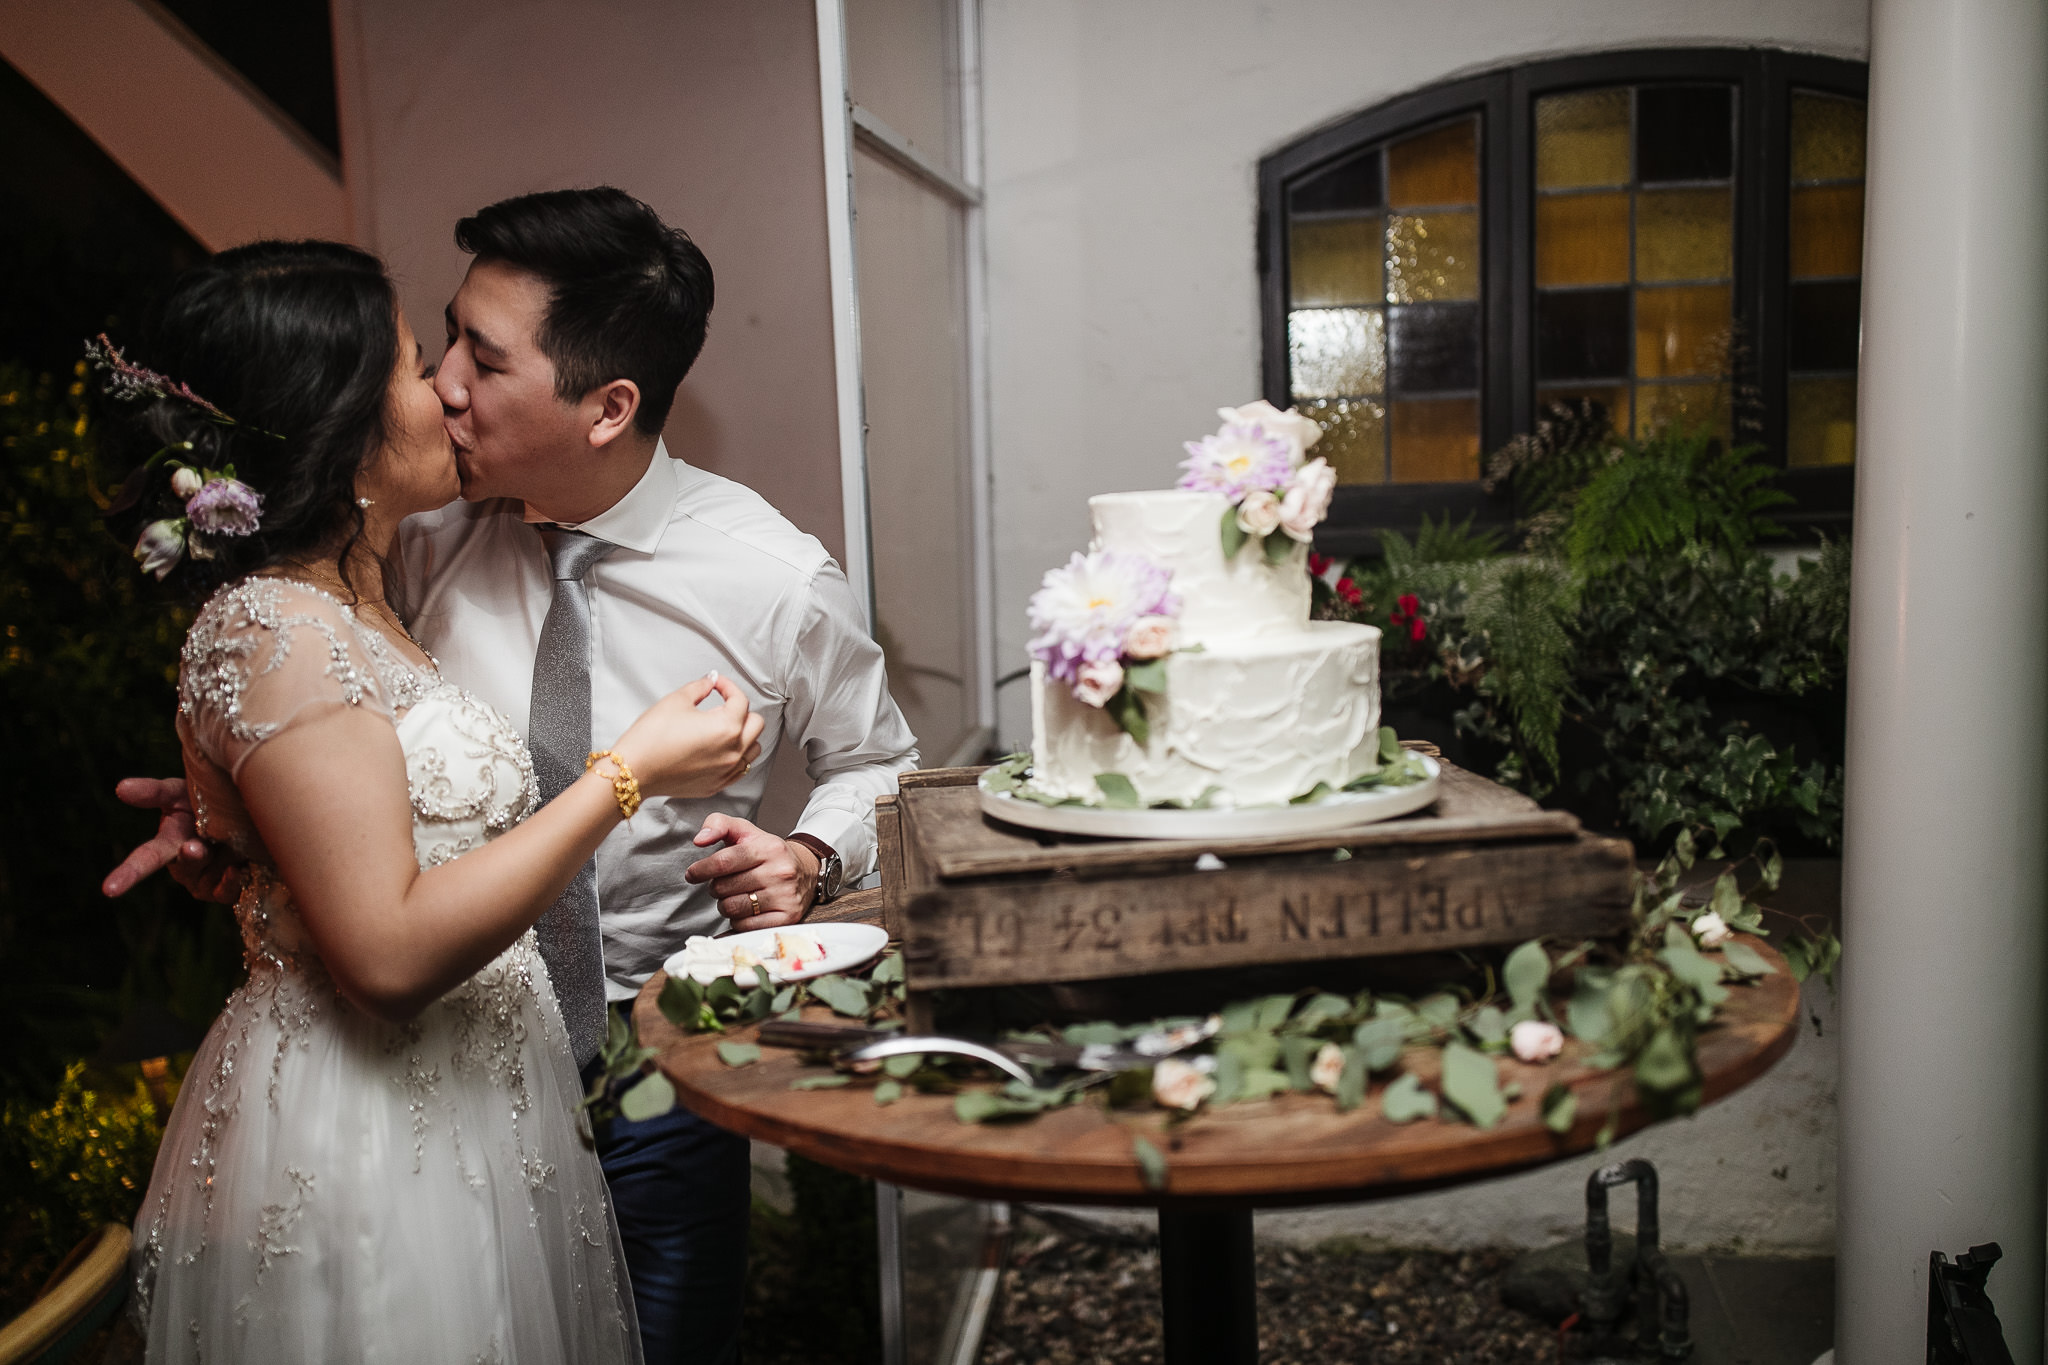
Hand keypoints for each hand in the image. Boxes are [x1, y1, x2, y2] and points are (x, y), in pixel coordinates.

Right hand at [102, 777, 245, 903]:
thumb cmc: (208, 802)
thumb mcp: (180, 793)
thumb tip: (121, 788)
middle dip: (190, 858)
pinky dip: (233, 881)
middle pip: (183, 867)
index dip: (127, 874)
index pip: (144, 859)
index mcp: (170, 844)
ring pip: (208, 878)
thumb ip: (154, 792)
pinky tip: (239, 869)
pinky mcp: (231, 889)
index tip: (108, 889)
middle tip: (193, 847)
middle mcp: (186, 866)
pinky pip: (229, 892)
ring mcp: (207, 880)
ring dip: (218, 863)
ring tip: (230, 850)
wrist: (249, 811)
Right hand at [613, 676, 764, 800]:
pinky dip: (736, 756)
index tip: (716, 684)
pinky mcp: (717, 785)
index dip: (727, 686)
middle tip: (721, 705)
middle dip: (741, 710)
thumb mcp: (676, 701)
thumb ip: (700, 687)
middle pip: (756, 724)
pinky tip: (720, 749)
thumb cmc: (651, 737)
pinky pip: (740, 769)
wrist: (634, 771)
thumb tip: (710, 681)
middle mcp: (733, 751)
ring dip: (744, 735)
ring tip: (723, 728)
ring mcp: (727, 771)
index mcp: (727, 727)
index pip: (740, 700)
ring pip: (753, 749)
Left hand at [684, 814, 817, 930]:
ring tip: (735, 896)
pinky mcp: (788, 917)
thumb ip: (719, 824)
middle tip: (723, 884)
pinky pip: (745, 926)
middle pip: (724, 888)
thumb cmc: (768, 853)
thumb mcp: (746, 831)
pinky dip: (739, 920)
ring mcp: (786, 896)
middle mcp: (780, 872)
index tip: (693, 874)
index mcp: (769, 848)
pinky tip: (747, 909)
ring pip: (732, 908)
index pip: (724, 861)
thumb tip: (700, 839)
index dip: (701, 869)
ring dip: (725, 904)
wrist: (806, 870)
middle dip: (716, 887)